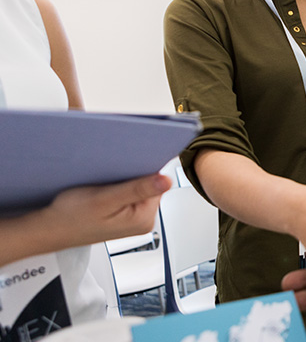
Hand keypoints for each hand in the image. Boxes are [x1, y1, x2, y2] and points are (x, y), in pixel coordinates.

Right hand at [43, 173, 171, 248]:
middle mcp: (143, 221)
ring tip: (107, 183)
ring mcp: (135, 218)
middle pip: (151, 185)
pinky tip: (106, 188)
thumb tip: (166, 180)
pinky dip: (120, 186)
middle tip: (113, 176)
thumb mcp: (104, 200)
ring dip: (126, 180)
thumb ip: (137, 190)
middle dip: (134, 175)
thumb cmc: (71, 218)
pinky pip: (130, 193)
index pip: (158, 183)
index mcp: (144, 219)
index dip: (145, 169)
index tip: (130, 164)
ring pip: (140, 187)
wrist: (51, 228)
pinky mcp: (125, 215)